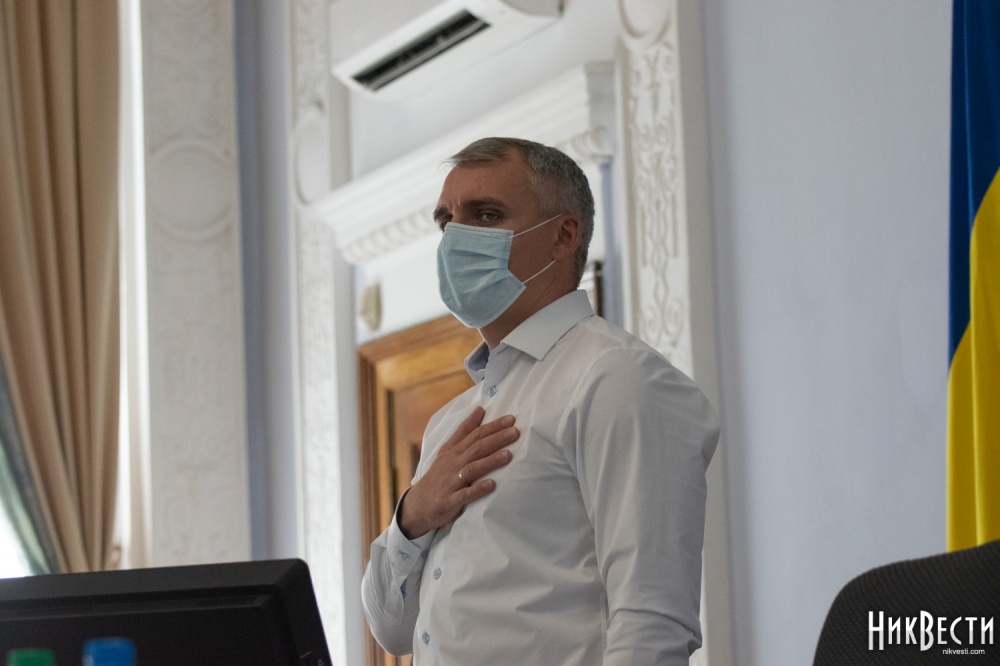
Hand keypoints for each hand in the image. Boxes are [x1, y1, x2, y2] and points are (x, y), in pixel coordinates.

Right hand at [399, 406, 517, 538]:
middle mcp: (453, 464)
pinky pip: (465, 494)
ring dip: (490, 461)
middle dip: (496, 439)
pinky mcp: (450, 500)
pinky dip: (478, 489)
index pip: (475, 434)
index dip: (493, 426)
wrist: (418, 505)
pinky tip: (492, 485)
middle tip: (515, 431)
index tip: (511, 419)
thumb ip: (464, 431)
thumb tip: (480, 409)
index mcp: (454, 451)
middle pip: (476, 448)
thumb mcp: (447, 450)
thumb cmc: (438, 476)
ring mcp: (451, 482)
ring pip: (472, 469)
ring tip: (508, 455)